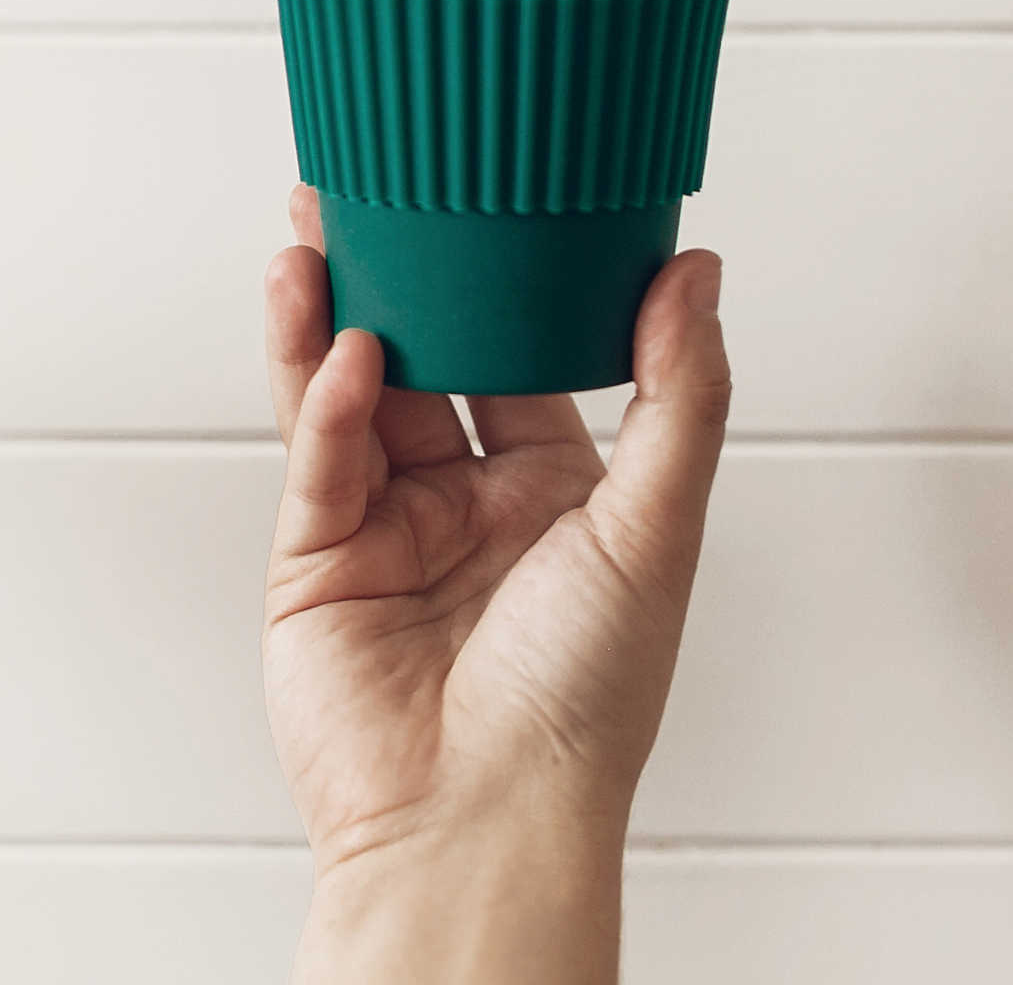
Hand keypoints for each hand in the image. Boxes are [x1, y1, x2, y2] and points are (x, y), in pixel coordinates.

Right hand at [261, 186, 730, 984]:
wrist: (478, 820)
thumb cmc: (580, 710)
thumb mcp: (657, 530)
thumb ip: (679, 393)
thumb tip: (697, 273)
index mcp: (557, 494)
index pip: (524, 357)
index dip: (503, 280)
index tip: (489, 199)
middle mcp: (468, 503)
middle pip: (423, 360)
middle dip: (394, 279)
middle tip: (368, 192)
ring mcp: (387, 527)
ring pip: (351, 393)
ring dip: (333, 316)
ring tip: (317, 236)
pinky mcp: (315, 559)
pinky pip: (321, 456)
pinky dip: (327, 400)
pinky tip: (341, 352)